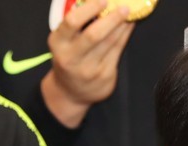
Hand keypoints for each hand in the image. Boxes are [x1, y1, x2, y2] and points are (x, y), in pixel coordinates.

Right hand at [41, 0, 134, 126]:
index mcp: (58, 43)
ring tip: (129, 15)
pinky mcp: (104, 77)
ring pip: (109, 44)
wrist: (71, 92)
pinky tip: (127, 29)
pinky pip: (116, 53)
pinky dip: (123, 38)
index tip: (103, 0)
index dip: (89, 9)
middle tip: (124, 7)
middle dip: (111, 19)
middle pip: (94, 35)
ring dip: (122, 27)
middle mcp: (72, 58)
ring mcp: (89, 70)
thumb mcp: (64, 42)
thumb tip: (99, 4)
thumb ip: (76, 25)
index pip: (72, 22)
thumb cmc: (69, 60)